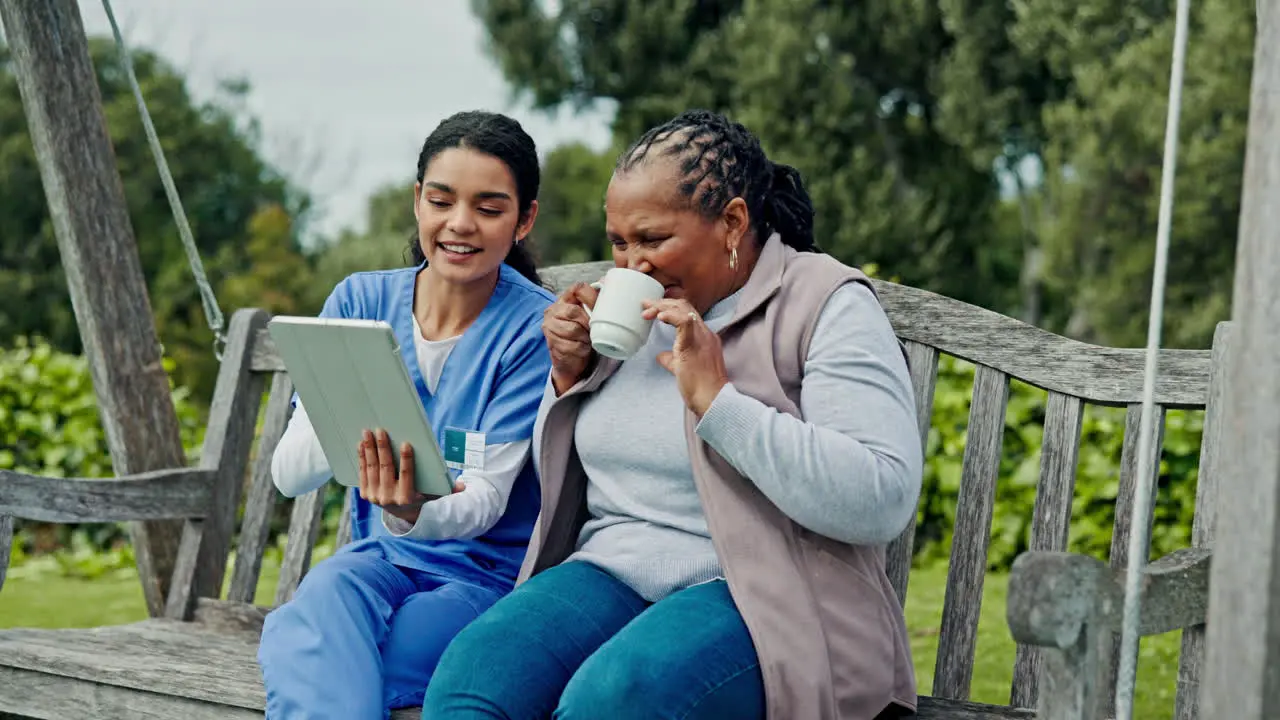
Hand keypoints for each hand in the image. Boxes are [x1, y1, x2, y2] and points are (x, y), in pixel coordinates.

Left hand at [357, 429, 463, 524]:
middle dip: (383, 448)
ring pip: (371, 468)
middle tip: (380, 431)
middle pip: (386, 468)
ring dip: (369, 449)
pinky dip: (362, 457)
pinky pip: (363, 472)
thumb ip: (448, 490)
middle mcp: (389, 499)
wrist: (402, 513)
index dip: (407, 459)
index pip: (407, 475)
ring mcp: (375, 497)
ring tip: (367, 433)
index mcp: (406, 498)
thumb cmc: (421, 495)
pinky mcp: (365, 494)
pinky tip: (361, 444)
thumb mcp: (434, 494)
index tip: (406, 443)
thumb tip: (463, 486)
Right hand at [543, 282, 599, 394]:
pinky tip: (582, 348)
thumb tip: (608, 282)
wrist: (570, 359)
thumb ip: (596, 302)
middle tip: (592, 330)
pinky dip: (582, 349)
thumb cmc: (582, 335)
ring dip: (585, 337)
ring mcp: (550, 327)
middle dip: (587, 322)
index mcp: (565, 299)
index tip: (600, 307)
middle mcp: (553, 310)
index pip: (578, 288)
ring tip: (587, 339)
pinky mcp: (551, 343)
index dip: (591, 297)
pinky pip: (573, 345)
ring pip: (573, 329)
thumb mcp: (588, 316)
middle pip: (574, 312)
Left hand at [643, 298, 728, 416]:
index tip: (653, 309)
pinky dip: (670, 316)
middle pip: (685, 307)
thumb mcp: (683, 369)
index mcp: (705, 338)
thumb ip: (672, 359)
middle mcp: (705, 333)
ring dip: (662, 308)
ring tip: (646, 312)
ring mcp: (702, 337)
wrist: (712, 399)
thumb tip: (660, 355)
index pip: (688, 313)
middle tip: (645, 304)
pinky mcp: (694, 344)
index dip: (670, 308)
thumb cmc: (700, 389)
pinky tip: (658, 317)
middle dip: (663, 303)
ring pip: (683, 309)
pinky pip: (684, 321)